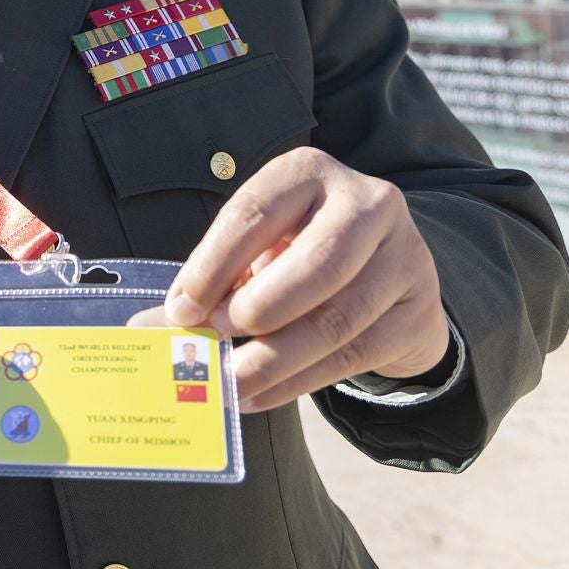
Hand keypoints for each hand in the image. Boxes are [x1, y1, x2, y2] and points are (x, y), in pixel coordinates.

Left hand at [130, 146, 448, 413]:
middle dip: (256, 309)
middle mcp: (367, 204)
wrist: (390, 278)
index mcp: (309, 173)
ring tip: (230, 382)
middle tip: (213, 340)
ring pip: (337, 319)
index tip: (181, 310)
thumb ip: (212, 281)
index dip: (212, 265)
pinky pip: (354, 356)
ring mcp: (405, 257)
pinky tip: (259, 395)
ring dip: (274, 358)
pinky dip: (298, 382)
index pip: (254, 213)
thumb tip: (149, 329)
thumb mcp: (258, 250)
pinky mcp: (419, 311)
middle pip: (315, 263)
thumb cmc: (300, 254)